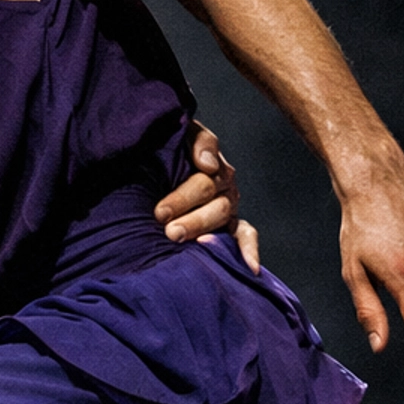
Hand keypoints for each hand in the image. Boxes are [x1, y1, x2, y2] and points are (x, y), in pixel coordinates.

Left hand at [156, 123, 259, 272]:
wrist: (153, 166)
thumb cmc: (164, 151)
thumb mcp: (180, 135)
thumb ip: (197, 141)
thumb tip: (208, 164)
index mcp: (211, 166)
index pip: (205, 182)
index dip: (183, 198)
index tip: (160, 213)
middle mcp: (223, 187)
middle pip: (215, 205)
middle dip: (192, 220)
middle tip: (169, 232)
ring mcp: (228, 208)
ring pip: (224, 220)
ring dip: (204, 232)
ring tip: (182, 242)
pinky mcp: (231, 227)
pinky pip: (245, 236)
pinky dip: (249, 251)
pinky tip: (250, 268)